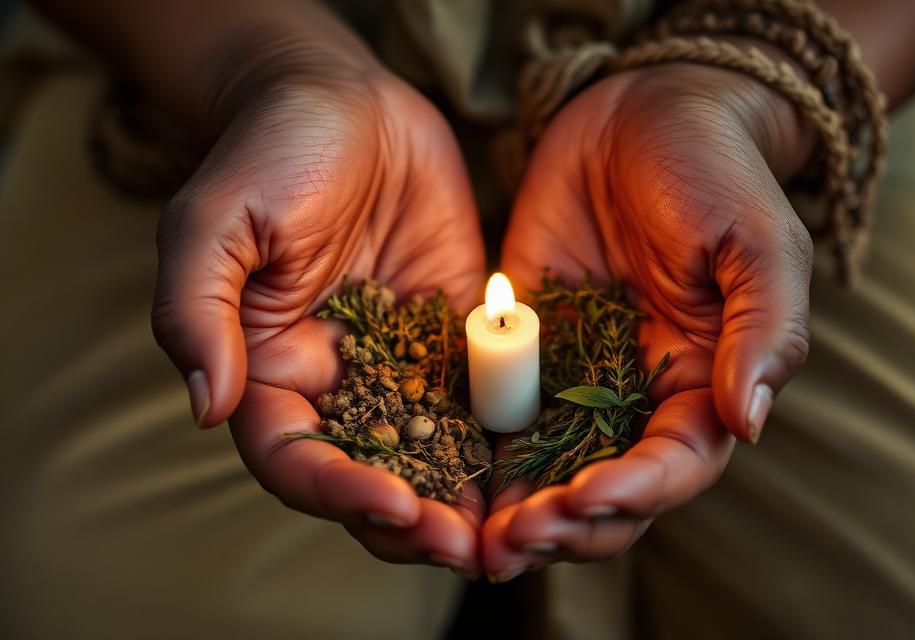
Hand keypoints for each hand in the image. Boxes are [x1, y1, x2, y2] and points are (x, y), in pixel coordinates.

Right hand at [151, 50, 485, 574]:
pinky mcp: (456, 339)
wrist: (348, 103)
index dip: (338, 490)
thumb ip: (198, 312)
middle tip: (463, 548)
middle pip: (370, 477)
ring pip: (433, 456)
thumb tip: (205, 407)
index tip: (392, 505)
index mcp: (271, 371)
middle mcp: (338, 384)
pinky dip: (506, 442)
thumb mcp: (214, 222)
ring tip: (509, 535)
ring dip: (465, 502)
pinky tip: (544, 471)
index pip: (295, 457)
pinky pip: (483, 399)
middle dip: (413, 522)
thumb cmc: (269, 152)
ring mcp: (402, 366)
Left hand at [483, 63, 813, 578]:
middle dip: (566, 525)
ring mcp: (574, 376)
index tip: (586, 497)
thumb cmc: (715, 172)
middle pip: (606, 489)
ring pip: (546, 469)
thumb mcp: (759, 242)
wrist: (640, 115)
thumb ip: (763, 330)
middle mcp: (636, 395)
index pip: (674, 464)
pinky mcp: (520, 348)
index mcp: (701, 383)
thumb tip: (750, 422)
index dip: (634, 491)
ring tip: (479, 540)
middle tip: (517, 542)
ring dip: (516, 511)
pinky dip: (472, 451)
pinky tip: (438, 476)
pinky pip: (494, 410)